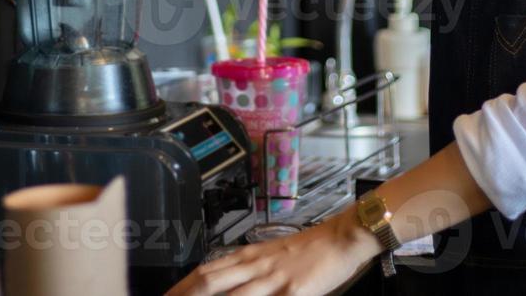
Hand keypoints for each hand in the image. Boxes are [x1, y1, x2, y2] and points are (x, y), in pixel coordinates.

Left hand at [164, 209, 382, 295]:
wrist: (342, 237)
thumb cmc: (311, 249)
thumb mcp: (273, 255)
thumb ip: (249, 268)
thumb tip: (227, 280)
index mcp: (250, 256)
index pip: (206, 271)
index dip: (182, 286)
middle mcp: (255, 266)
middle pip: (209, 281)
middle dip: (184, 295)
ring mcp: (273, 280)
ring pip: (231, 294)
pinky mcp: (293, 292)